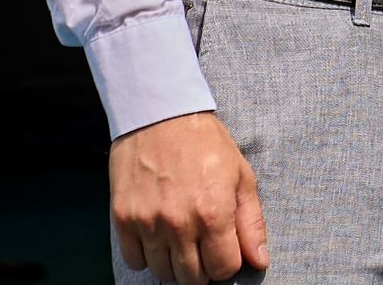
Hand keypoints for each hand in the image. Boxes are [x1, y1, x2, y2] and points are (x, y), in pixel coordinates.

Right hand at [109, 110, 269, 283]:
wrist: (160, 114)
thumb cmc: (205, 142)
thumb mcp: (241, 176)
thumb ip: (251, 223)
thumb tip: (259, 261)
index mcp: (213, 213)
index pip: (223, 269)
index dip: (227, 261)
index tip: (224, 246)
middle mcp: (179, 223)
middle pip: (192, 279)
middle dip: (202, 267)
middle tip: (203, 244)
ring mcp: (148, 223)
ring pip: (162, 273)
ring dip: (175, 262)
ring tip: (181, 237)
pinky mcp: (123, 219)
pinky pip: (134, 261)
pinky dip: (146, 255)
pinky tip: (157, 234)